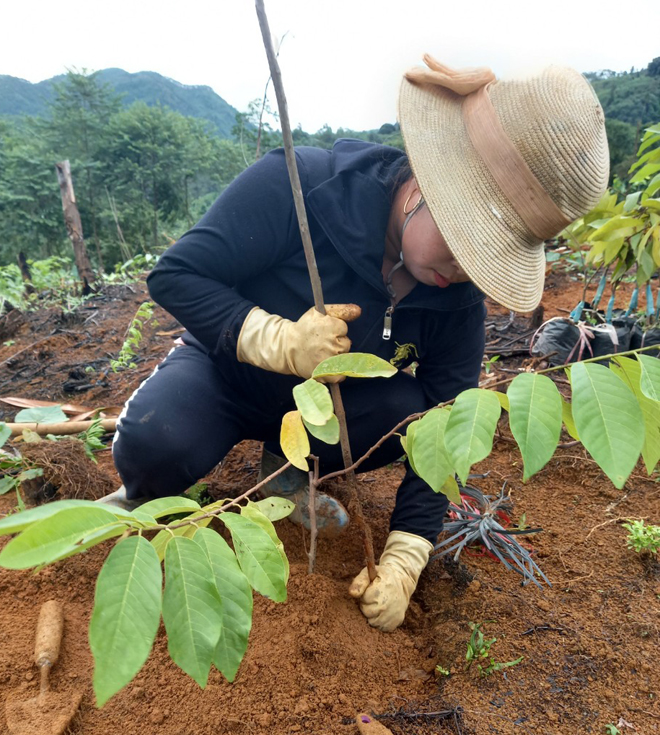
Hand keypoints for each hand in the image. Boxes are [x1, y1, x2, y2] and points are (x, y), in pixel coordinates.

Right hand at [237, 304, 359, 378]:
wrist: (287, 347)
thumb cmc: (305, 328)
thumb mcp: (320, 312)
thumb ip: (341, 310)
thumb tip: (358, 311)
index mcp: (331, 326)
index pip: (344, 329)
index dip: (335, 330)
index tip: (324, 331)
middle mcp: (331, 343)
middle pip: (346, 344)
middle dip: (337, 343)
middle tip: (322, 343)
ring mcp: (329, 360)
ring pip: (344, 359)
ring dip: (337, 357)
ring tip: (321, 353)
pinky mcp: (326, 373)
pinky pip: (341, 375)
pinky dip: (336, 373)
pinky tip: (326, 366)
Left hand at [348, 531, 432, 631]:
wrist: (402, 582)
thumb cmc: (381, 578)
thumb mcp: (369, 573)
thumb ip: (359, 582)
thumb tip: (352, 593)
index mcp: (382, 589)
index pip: (364, 599)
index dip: (365, 595)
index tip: (371, 590)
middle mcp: (388, 604)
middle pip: (367, 612)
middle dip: (368, 605)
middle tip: (375, 598)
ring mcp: (393, 614)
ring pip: (373, 622)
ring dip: (373, 615)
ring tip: (379, 604)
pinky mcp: (396, 622)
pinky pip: (381, 628)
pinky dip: (381, 621)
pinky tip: (384, 612)